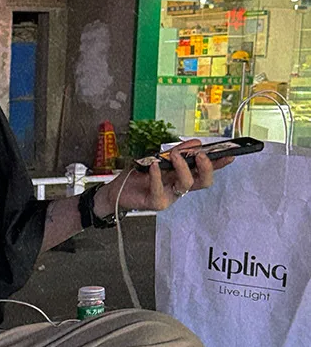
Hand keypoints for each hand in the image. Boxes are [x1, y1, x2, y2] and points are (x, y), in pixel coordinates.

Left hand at [96, 139, 234, 214]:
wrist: (117, 190)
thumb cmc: (138, 175)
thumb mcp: (157, 159)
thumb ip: (175, 153)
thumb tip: (195, 144)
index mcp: (182, 176)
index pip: (205, 171)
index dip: (219, 164)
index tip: (230, 154)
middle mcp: (179, 188)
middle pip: (203, 182)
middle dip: (206, 168)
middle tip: (201, 155)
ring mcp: (170, 196)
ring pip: (186, 184)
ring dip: (182, 167)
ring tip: (174, 155)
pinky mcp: (157, 202)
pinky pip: (161, 189)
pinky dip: (158, 175)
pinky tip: (154, 165)